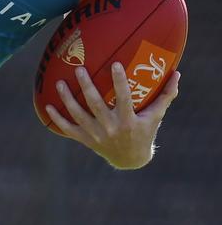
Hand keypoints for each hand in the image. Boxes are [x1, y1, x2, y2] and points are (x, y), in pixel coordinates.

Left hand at [44, 63, 179, 168]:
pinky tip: (47, 106)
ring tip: (59, 83)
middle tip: (79, 69)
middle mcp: (111, 127)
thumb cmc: (144, 132)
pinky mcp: (85, 140)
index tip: (115, 65)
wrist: (130, 160)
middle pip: (95, 105)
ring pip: (78, 115)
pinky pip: (68, 129)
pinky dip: (57, 119)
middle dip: (86, 87)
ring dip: (67, 99)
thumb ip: (165, 95)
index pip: (124, 98)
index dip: (119, 82)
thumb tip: (177, 73)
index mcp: (129, 121)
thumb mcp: (156, 116)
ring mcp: (96, 134)